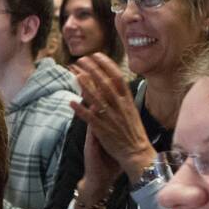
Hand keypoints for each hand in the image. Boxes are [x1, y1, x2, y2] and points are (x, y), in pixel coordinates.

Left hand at [70, 54, 155, 182]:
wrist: (137, 153)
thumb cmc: (134, 133)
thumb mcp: (132, 111)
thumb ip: (122, 98)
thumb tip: (115, 84)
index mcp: (128, 101)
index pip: (117, 77)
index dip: (106, 64)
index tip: (96, 55)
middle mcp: (120, 107)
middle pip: (105, 83)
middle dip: (92, 69)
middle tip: (81, 59)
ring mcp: (111, 118)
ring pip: (96, 98)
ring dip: (85, 85)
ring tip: (75, 74)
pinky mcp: (103, 130)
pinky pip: (90, 118)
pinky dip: (80, 110)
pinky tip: (71, 102)